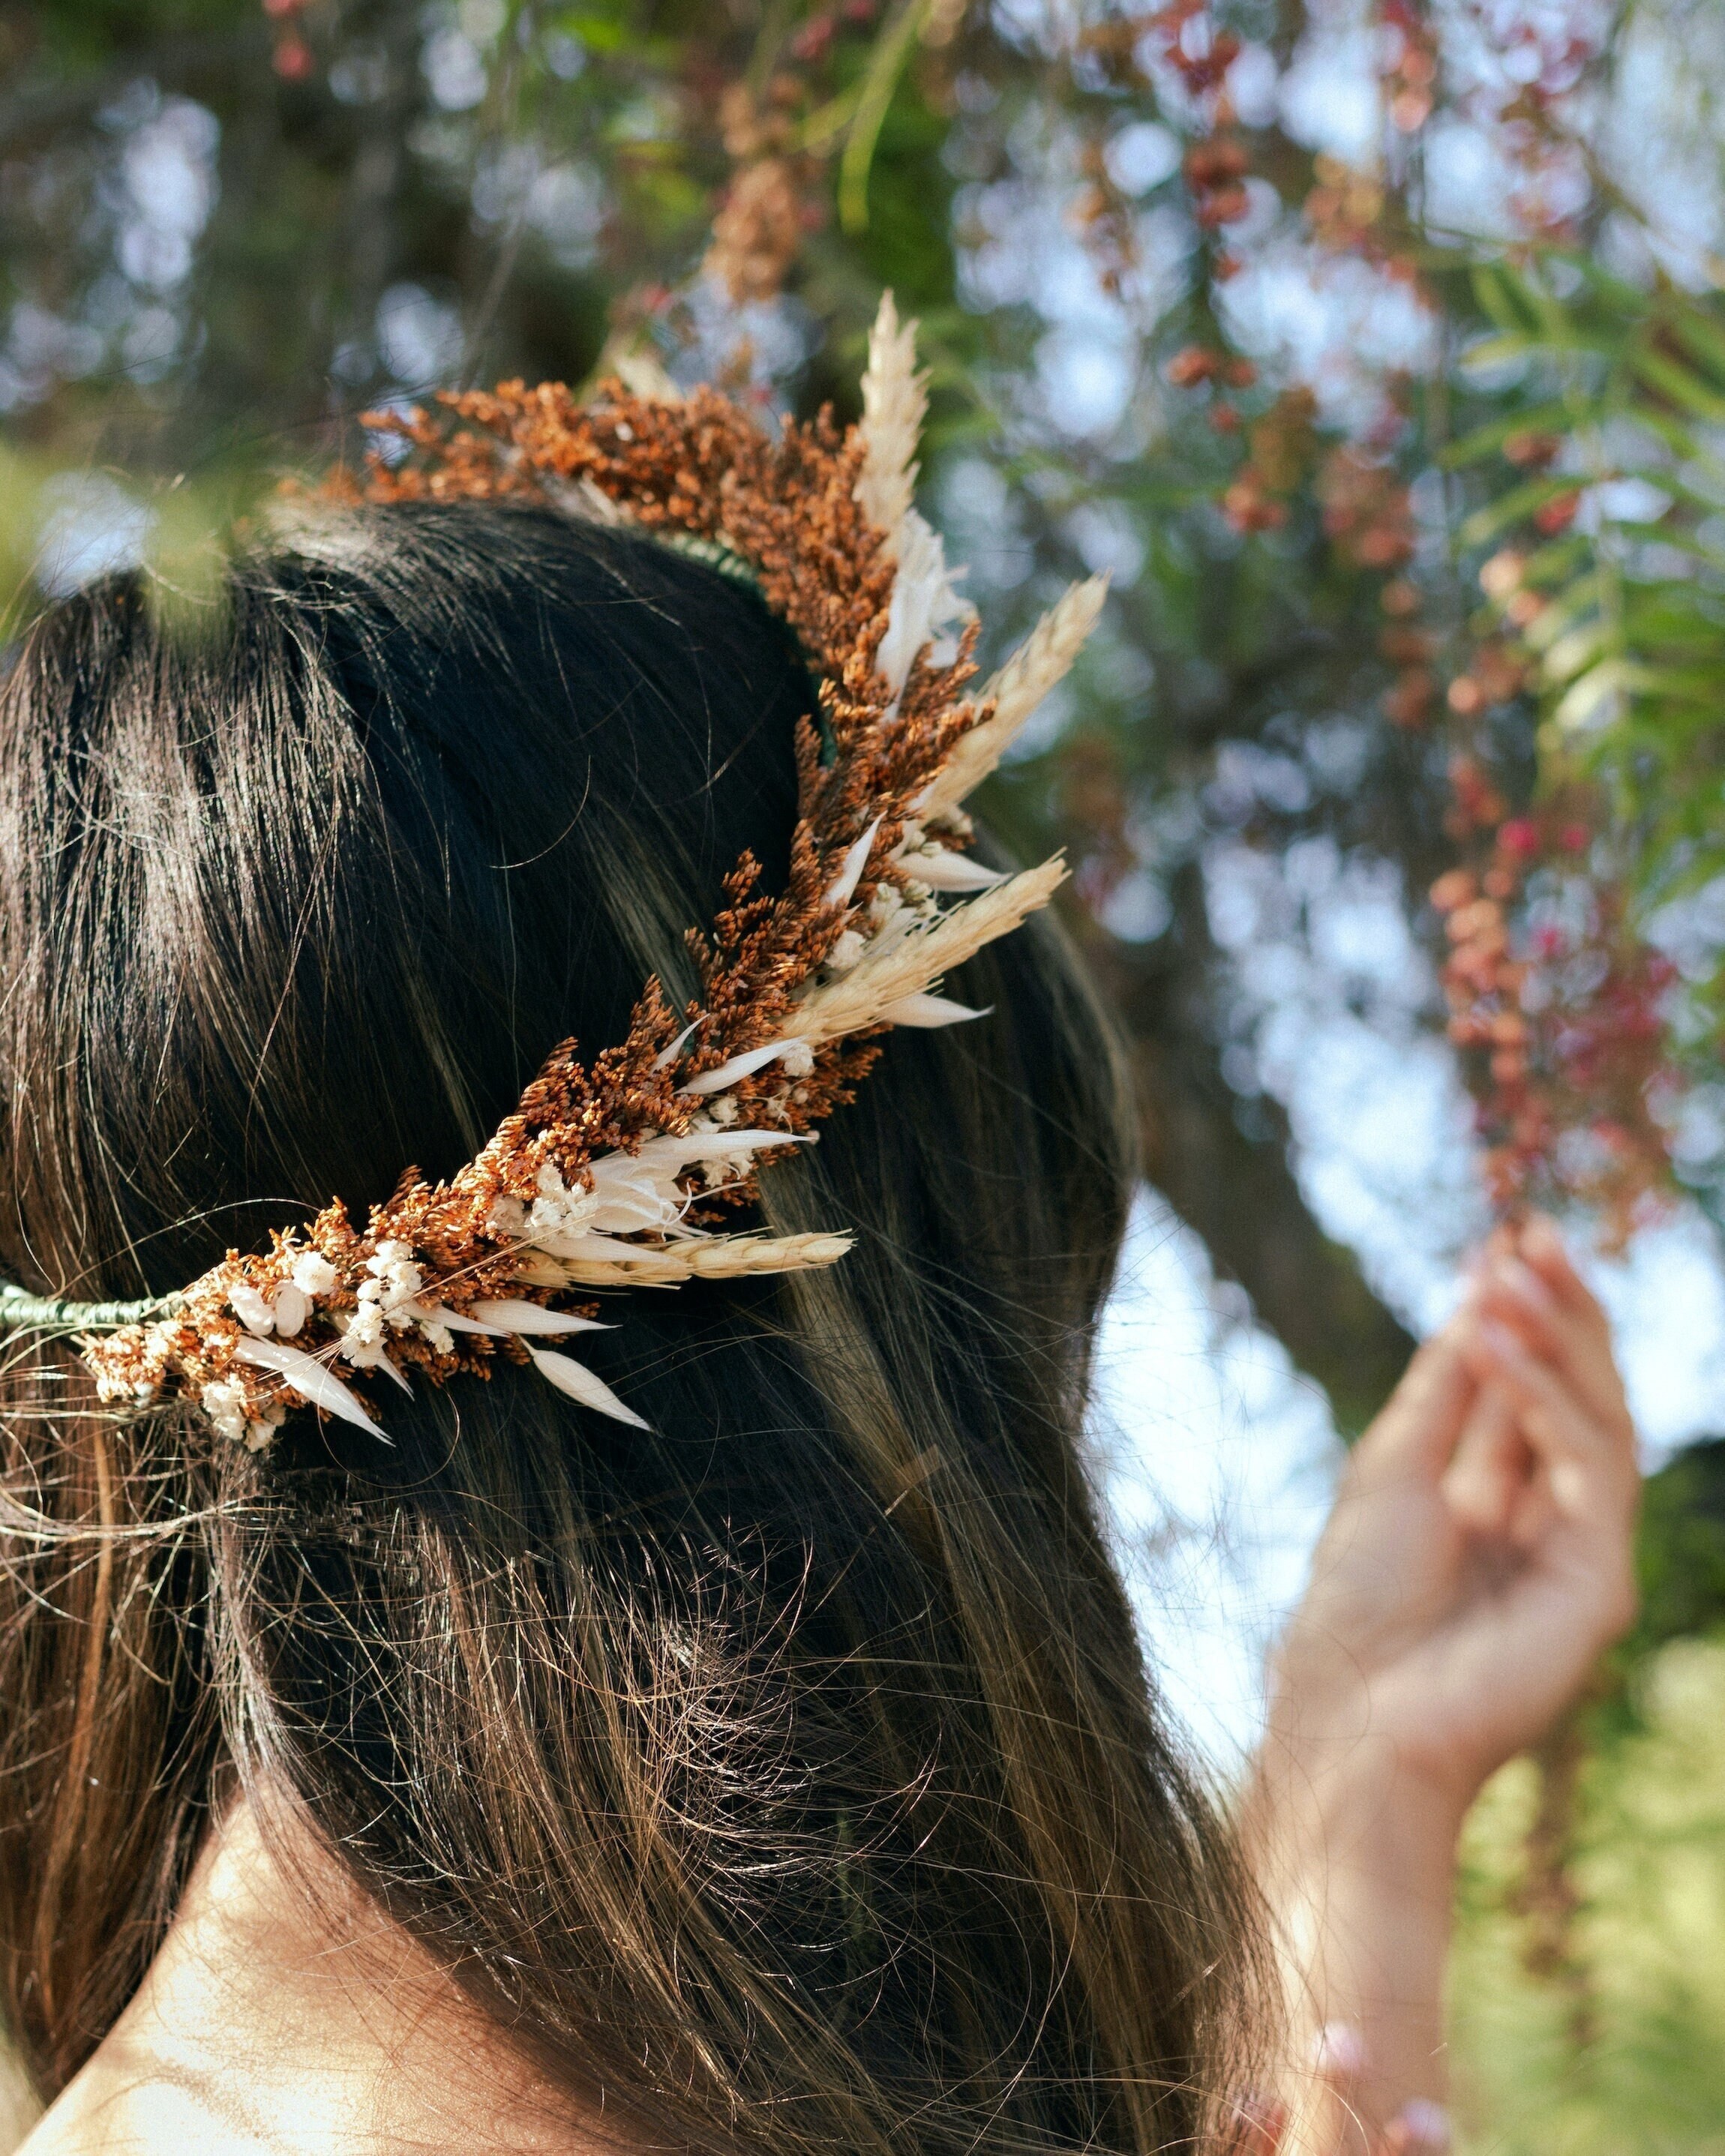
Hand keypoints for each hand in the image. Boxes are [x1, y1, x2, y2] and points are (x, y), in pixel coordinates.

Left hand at [1269, 1214, 1639, 1815]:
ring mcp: (1580, 1553)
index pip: (1531, 1387)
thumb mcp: (1394, 1466)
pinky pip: (1592, 1471)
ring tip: (1508, 1275)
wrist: (1351, 1713)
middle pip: (1580, 1394)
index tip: (1511, 1233)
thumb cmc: (1354, 1599)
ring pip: (1600, 1420)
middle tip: (1534, 1233)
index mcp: (1495, 1499)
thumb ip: (1449, 1387)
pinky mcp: (1599, 1584)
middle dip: (1561, 1310)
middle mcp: (1547, 1521)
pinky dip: (1545, 1403)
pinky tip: (1495, 1350)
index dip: (1526, 1311)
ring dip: (1555, 1341)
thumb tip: (1482, 1289)